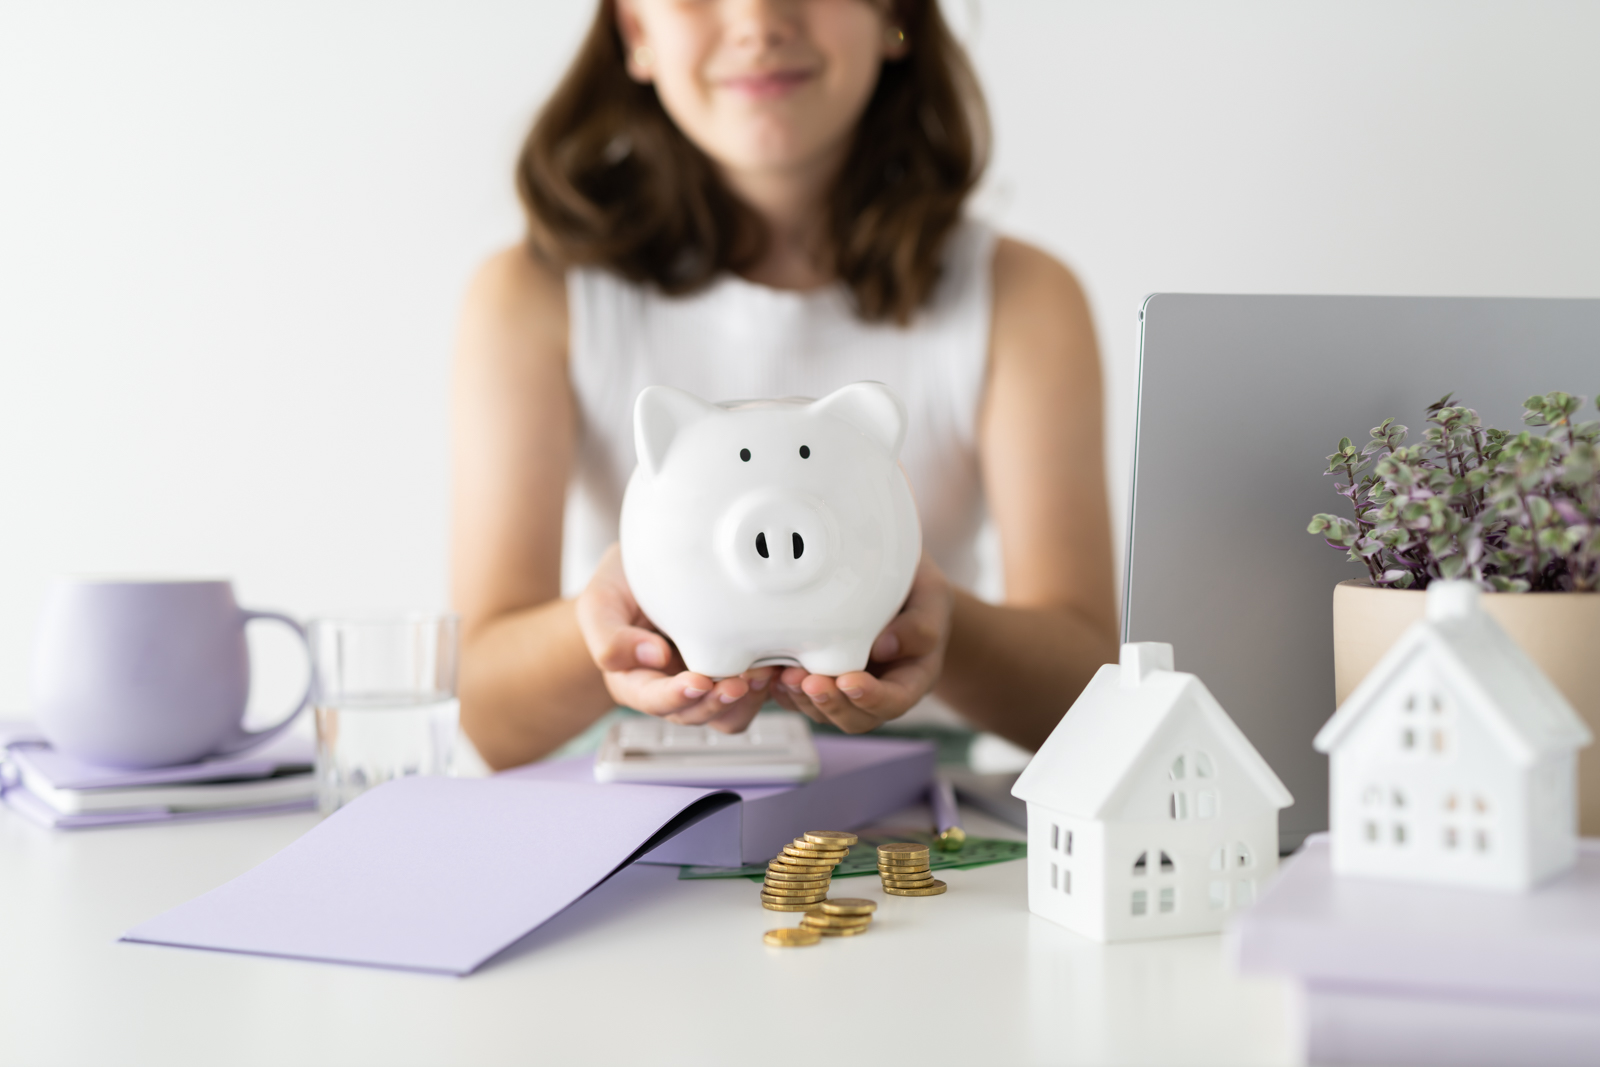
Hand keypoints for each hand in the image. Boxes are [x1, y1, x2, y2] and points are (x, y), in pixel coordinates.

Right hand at [575, 544, 775, 731]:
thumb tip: (653, 657)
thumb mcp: (599, 601)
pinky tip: (774, 665)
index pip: (652, 700)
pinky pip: (751, 697)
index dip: (675, 696)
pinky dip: (764, 688)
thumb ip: (610, 636)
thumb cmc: (620, 585)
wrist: (647, 567)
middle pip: (694, 715)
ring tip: (762, 674)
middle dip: (717, 702)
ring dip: (745, 701)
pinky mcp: (731, 672)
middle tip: (739, 682)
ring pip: (726, 716)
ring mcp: (703, 683)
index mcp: (633, 680)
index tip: (697, 681)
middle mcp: (669, 689)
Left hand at [771, 555, 952, 732]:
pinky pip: (801, 698)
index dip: (872, 698)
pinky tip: (771, 672)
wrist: (899, 582)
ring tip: (786, 675)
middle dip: (831, 704)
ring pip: (825, 713)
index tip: (850, 680)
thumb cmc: (918, 589)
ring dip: (803, 700)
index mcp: (913, 678)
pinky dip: (784, 691)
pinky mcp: (822, 679)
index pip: (896, 701)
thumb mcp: (931, 597)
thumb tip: (885, 646)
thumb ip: (920, 624)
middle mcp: (880, 691)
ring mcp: (848, 689)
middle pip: (857, 718)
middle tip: (810, 681)